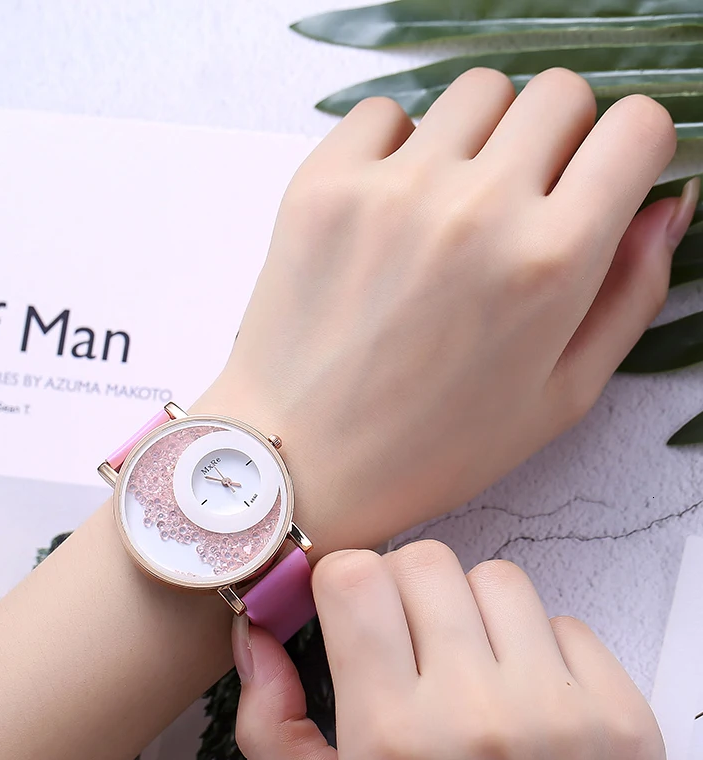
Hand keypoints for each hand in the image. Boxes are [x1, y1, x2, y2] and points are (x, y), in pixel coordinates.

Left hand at [196, 68, 695, 550]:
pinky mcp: (323, 184)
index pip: (637, 126)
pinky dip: (398, 146)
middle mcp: (476, 207)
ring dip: (481, 137)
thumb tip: (667, 204)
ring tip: (451, 208)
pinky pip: (385, 113)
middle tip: (524, 203)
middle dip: (560, 140)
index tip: (604, 182)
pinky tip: (389, 210)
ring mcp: (392, 188)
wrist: (298, 461)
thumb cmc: (428, 447)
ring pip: (476, 92)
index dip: (631, 154)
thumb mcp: (559, 398)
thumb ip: (630, 295)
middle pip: (559, 94)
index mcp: (551, 261)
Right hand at [233, 542, 701, 759]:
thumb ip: (272, 730)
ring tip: (463, 672)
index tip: (337, 612)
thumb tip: (254, 635)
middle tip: (397, 646)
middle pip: (423, 560)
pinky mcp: (624, 713)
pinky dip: (532, 646)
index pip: (355, 579)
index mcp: (392, 743)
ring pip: (496, 577)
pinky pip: (565, 622)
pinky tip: (522, 705)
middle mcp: (479, 711)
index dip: (335, 583)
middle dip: (395, 589)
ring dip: (466, 609)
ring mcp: (563, 708)